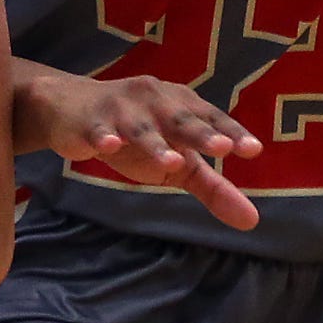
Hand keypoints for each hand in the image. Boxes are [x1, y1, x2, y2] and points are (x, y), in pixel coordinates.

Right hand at [35, 72, 262, 231]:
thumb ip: (214, 189)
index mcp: (182, 106)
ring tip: (172, 162)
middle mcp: (156, 100)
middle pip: (181, 119)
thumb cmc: (135, 135)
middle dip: (202, 134)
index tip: (253, 150)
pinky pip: (98, 130)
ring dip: (156, 143)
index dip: (232, 132)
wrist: (70, 108)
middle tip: (224, 147)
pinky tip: (108, 146)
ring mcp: (121, 108)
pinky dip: (104, 136)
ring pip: (141, 128)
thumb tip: (252, 222)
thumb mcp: (177, 163)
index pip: (211, 119)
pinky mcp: (90, 121)